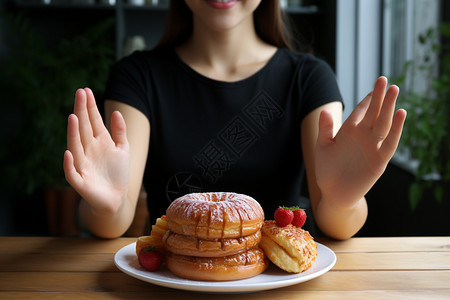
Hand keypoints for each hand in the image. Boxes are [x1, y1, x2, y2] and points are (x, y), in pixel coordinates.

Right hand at [63, 88, 129, 213]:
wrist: (116, 197)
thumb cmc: (117, 172)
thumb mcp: (123, 149)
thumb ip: (120, 131)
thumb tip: (116, 112)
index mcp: (99, 141)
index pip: (93, 121)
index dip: (90, 107)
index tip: (86, 90)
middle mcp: (88, 150)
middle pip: (84, 128)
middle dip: (81, 112)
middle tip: (79, 93)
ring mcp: (83, 164)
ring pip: (76, 146)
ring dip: (73, 133)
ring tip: (73, 117)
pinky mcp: (80, 181)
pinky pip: (72, 172)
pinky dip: (70, 163)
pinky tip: (69, 152)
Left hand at [315, 76, 406, 207]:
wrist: (333, 193)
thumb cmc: (327, 169)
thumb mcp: (322, 147)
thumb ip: (325, 129)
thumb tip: (325, 110)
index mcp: (349, 131)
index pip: (361, 111)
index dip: (368, 98)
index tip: (376, 84)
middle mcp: (363, 137)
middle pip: (374, 113)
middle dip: (379, 97)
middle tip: (385, 80)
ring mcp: (372, 147)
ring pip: (383, 124)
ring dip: (389, 108)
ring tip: (394, 90)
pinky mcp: (379, 160)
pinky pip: (389, 143)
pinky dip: (396, 129)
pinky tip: (401, 114)